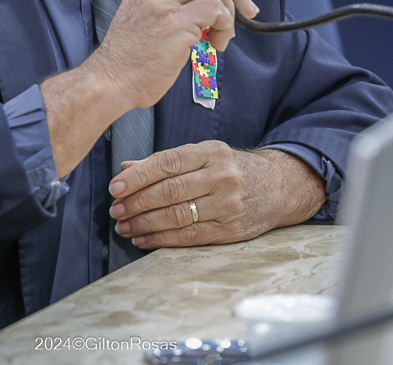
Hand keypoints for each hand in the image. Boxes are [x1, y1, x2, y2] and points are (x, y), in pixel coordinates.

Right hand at [41, 0, 256, 177]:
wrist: (110, 82)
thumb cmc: (129, 62)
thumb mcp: (143, 21)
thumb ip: (170, 8)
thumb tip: (208, 12)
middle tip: (246, 10)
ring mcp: (164, 4)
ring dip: (229, 9)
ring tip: (223, 36)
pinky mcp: (175, 23)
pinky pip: (215, 9)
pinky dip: (225, 24)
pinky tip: (217, 43)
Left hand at [107, 142, 326, 247]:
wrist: (277, 187)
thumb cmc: (231, 169)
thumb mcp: (204, 155)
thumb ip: (166, 161)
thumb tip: (126, 167)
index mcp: (211, 153)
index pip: (167, 162)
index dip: (138, 177)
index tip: (116, 187)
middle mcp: (221, 177)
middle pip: (169, 191)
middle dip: (136, 203)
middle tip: (116, 210)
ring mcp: (227, 205)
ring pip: (176, 216)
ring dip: (144, 223)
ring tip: (124, 226)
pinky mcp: (230, 230)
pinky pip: (189, 237)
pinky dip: (161, 239)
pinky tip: (143, 238)